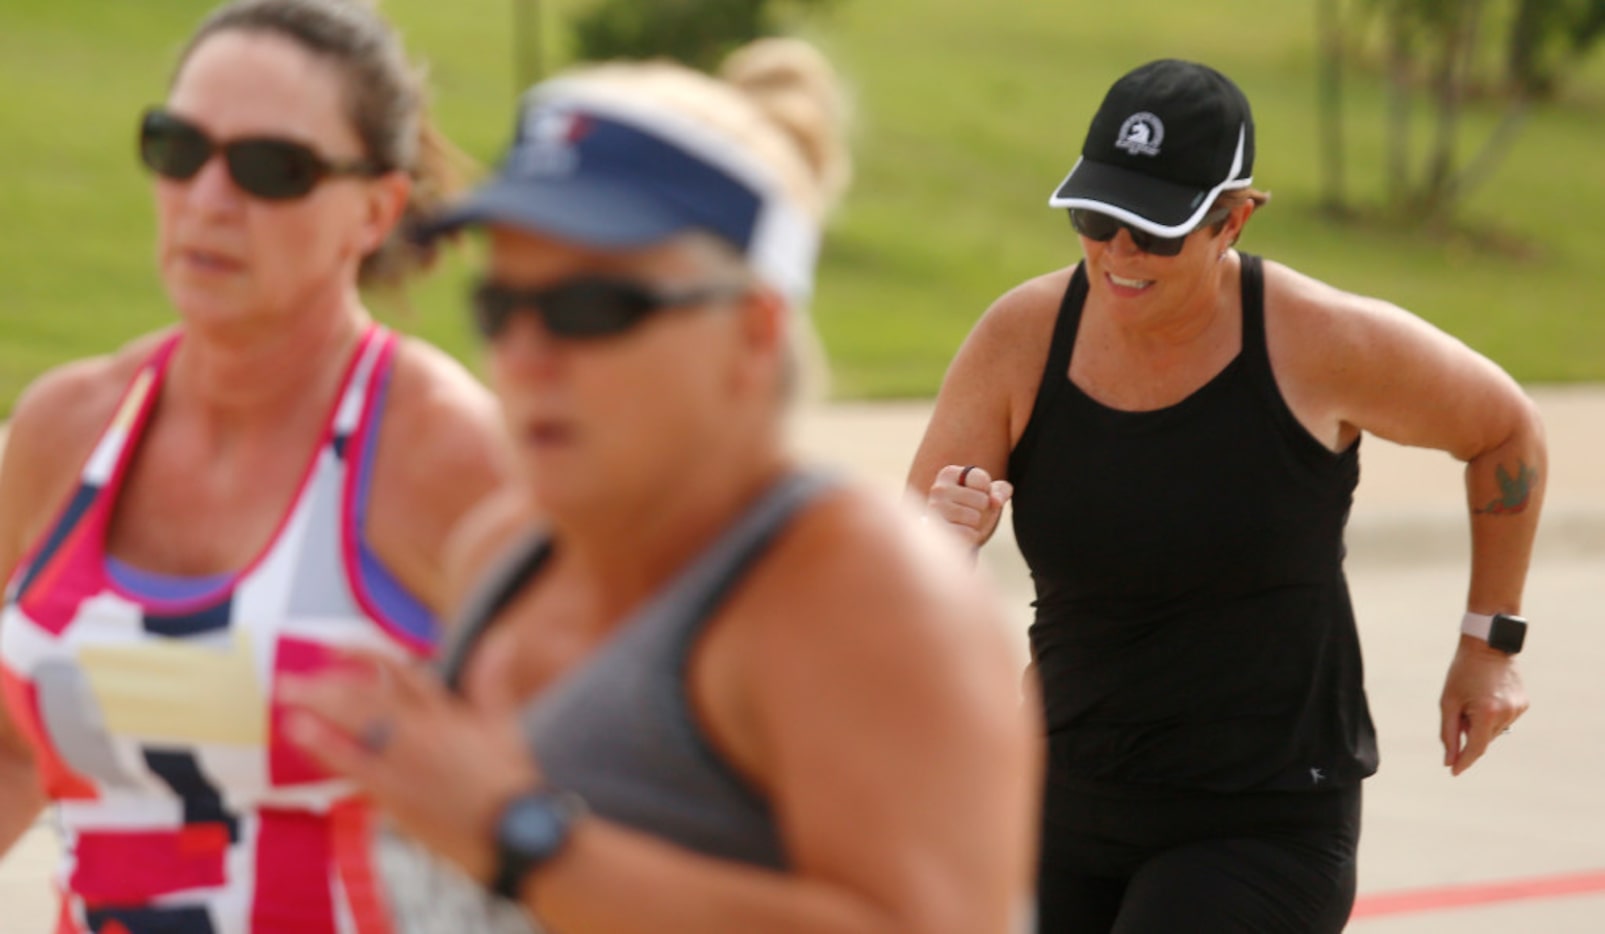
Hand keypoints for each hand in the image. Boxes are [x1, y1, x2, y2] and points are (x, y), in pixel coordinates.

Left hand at [280, 652, 538, 880]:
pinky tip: (302, 737)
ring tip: (287, 701)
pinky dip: (325, 748)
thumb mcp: (504, 723)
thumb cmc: (509, 779)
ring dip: (319, 711)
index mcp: (448, 712)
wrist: (511, 830)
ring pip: (357, 727)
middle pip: (367, 699)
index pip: (401, 673)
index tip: (333, 647)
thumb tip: (501, 639)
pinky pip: (354, 766)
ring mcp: (406, 763)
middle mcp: (423, 732)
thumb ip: (493, 679)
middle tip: (289, 679)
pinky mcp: (396, 795)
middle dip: (326, 686)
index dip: (364, 656)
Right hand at [926, 465, 1013, 547]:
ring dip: (975, 525)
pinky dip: (970, 537)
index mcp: (949, 474)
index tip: (973, 495)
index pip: (982, 480)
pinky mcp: (938, 531)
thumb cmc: (971, 510)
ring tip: (962, 524)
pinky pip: (968, 534)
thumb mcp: (988, 496)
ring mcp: (936, 510)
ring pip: (975, 517)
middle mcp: (939, 489)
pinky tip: (959, 534)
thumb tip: (996, 501)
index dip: (986, 491)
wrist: (950, 538)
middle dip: (981, 510)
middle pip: (982, 499)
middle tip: (968, 513)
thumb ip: (1001, 490)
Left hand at [1439, 634, 1527, 775]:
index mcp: (1487, 713)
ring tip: (1475, 699)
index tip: (1453, 772)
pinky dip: (1493, 716)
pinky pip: (1504, 719)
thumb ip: (1449, 733)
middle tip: (1462, 710)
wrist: (1488, 646)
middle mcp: (1507, 714)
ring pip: (1494, 731)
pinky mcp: (1524, 704)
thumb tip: (1449, 760)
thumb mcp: (1449, 702)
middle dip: (1470, 732)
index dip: (1464, 761)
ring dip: (1481, 724)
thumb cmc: (1462, 673)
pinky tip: (1487, 696)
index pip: (1476, 748)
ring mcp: (1518, 709)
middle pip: (1484, 739)